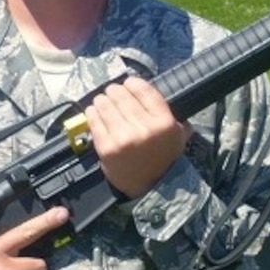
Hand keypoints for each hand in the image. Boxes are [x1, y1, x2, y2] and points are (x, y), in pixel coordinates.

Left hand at [85, 76, 188, 198]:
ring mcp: (123, 138)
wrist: (149, 186)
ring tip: (102, 101)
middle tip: (112, 93)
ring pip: (105, 104)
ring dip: (102, 100)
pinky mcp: (106, 147)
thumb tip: (151, 90)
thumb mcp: (177, 135)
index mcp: (164, 122)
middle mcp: (144, 128)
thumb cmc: (162, 158)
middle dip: (114, 91)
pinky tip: (94, 112)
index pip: (142, 89)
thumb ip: (171, 112)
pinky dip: (92, 113)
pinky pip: (94, 120)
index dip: (131, 82)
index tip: (127, 84)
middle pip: (121, 95)